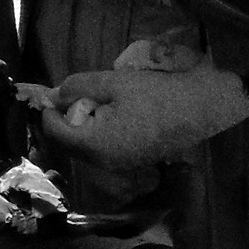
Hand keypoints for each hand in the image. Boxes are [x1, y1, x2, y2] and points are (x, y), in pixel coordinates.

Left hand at [37, 61, 248, 167]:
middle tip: (78, 94)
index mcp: (95, 145)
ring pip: (86, 147)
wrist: (200, 109)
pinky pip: (104, 150)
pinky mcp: (132, 163)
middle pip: (68, 143)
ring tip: (98, 101)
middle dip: (66, 119)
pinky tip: (114, 113)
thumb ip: (78, 86)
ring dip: (83, 125)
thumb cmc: (157, 94)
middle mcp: (104, 163)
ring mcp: (119, 166)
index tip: (54, 93)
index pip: (55, 132)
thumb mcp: (113, 82)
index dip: (48, 111)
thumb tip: (55, 94)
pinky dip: (99, 132)